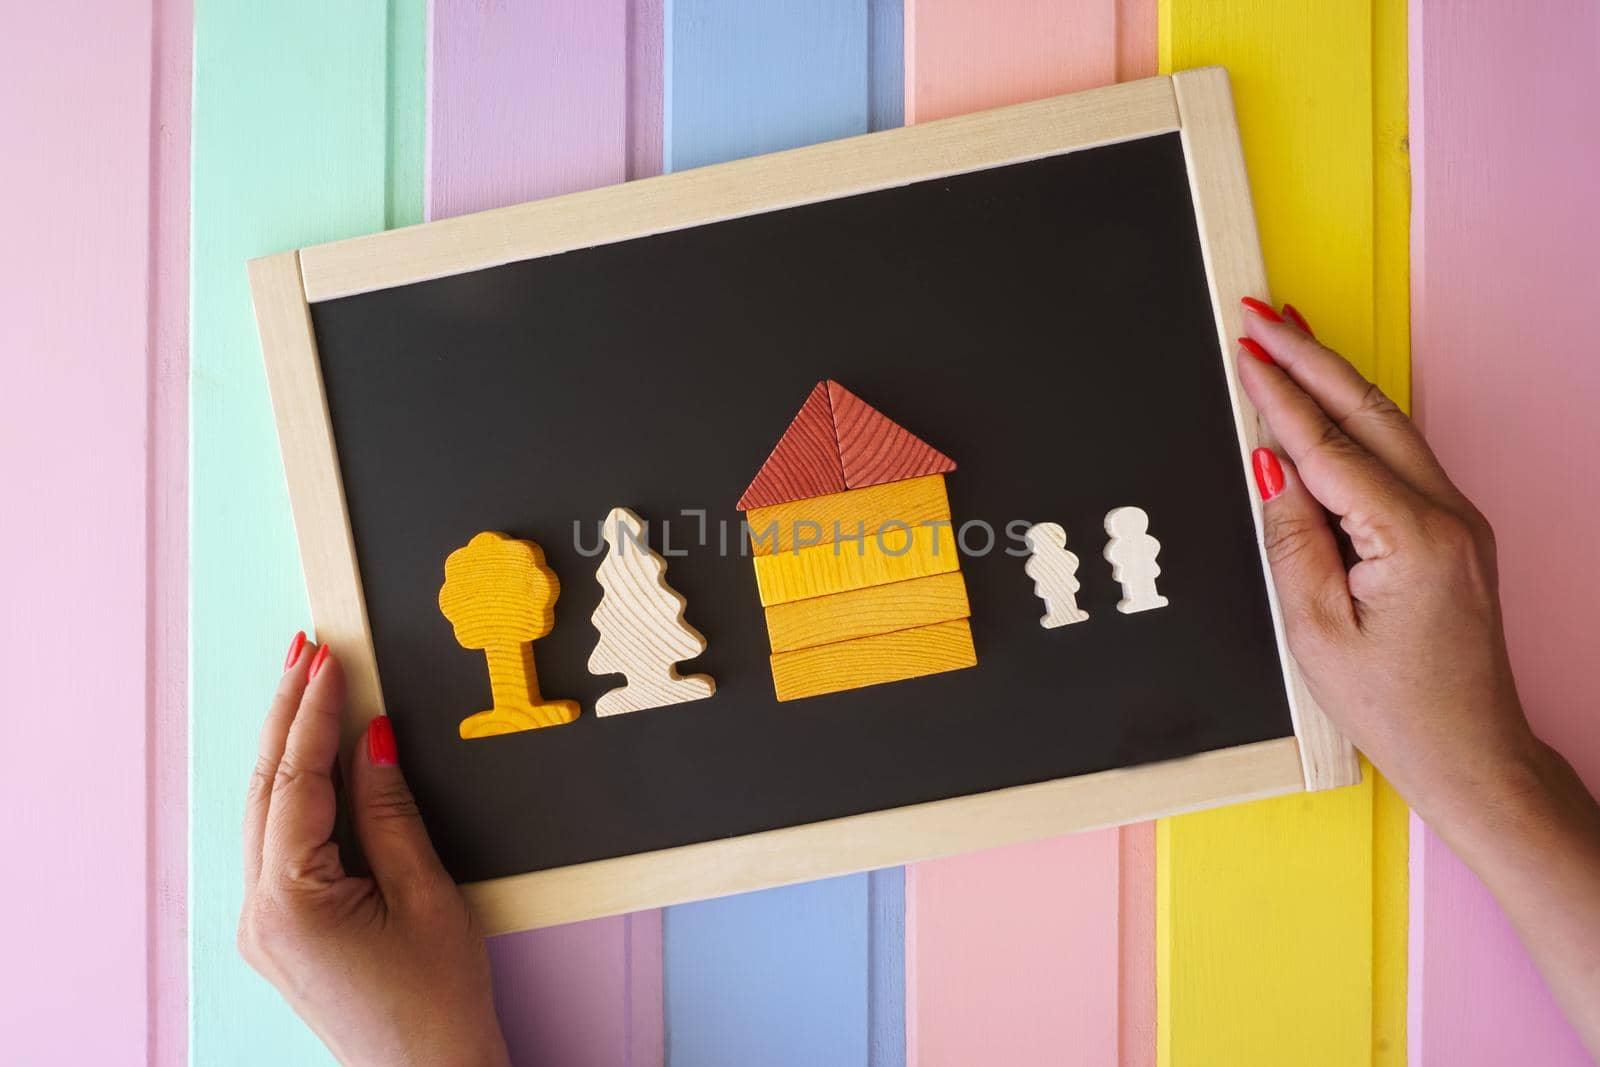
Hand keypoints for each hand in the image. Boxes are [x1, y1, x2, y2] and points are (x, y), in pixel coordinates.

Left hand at [239, 635, 509, 1066]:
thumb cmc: (436, 1001)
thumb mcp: (426, 894)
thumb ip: (390, 811)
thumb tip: (371, 739)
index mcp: (289, 901)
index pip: (297, 780)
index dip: (315, 713)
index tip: (328, 658)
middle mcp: (257, 911)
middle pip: (266, 788)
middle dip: (287, 714)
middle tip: (307, 650)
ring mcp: (261, 924)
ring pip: (265, 812)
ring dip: (286, 748)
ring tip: (307, 686)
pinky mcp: (278, 930)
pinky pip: (277, 842)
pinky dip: (294, 791)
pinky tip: (311, 758)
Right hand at [1233, 300, 1533, 822]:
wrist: (1470, 749)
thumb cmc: (1395, 705)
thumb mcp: (1315, 628)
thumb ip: (1290, 538)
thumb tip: (1272, 467)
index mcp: (1410, 538)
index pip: (1326, 447)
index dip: (1278, 395)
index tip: (1244, 351)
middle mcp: (1446, 515)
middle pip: (1367, 412)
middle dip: (1309, 358)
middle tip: (1261, 315)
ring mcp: (1458, 517)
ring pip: (1388, 424)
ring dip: (1335, 379)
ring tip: (1289, 339)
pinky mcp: (1453, 529)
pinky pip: (1400, 454)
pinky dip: (1358, 418)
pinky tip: (1329, 402)